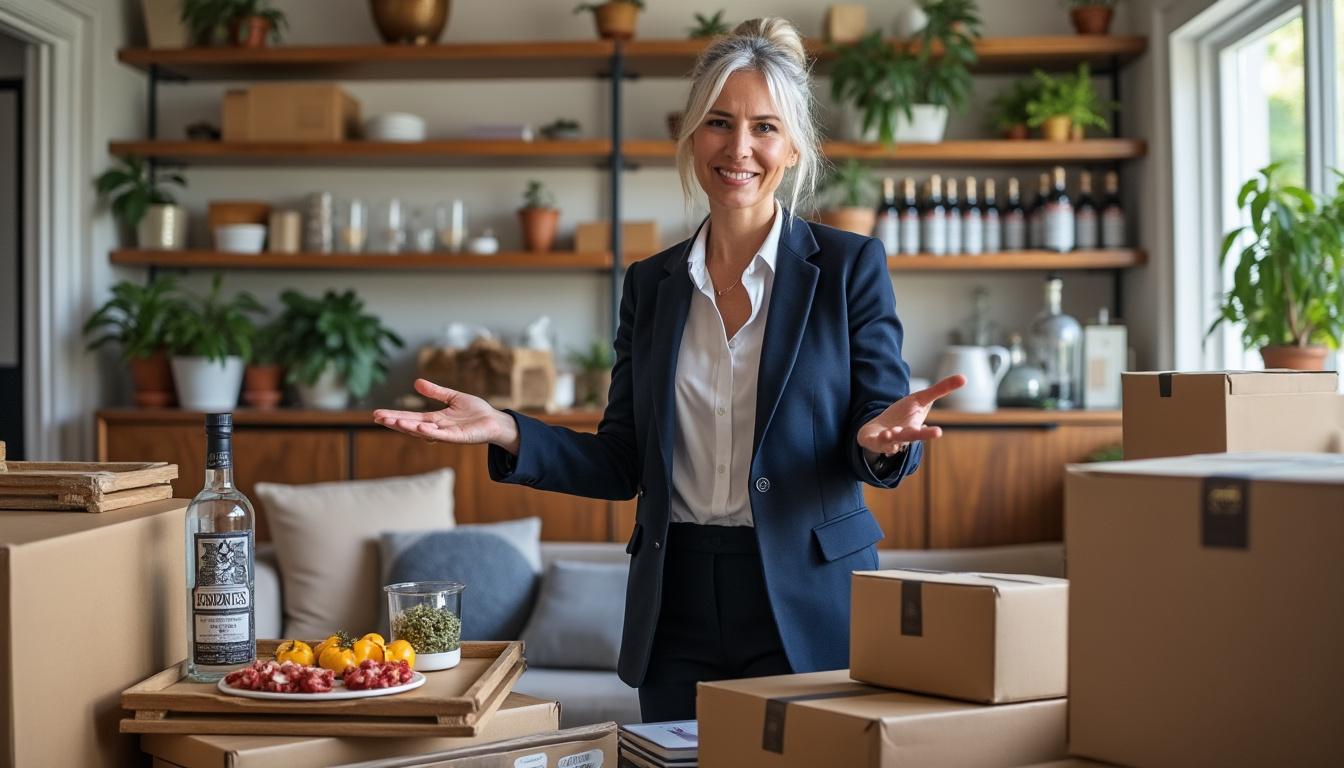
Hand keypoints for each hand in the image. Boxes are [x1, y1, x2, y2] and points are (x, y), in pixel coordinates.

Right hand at [372, 379, 520, 452]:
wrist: (496, 421)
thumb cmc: (476, 412)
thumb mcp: (453, 397)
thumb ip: (436, 392)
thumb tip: (416, 383)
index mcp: (435, 419)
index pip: (411, 417)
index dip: (395, 416)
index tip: (377, 414)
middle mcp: (438, 428)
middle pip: (412, 425)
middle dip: (395, 421)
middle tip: (377, 417)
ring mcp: (447, 434)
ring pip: (423, 431)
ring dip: (407, 427)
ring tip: (392, 421)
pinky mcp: (459, 437)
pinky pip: (442, 435)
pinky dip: (430, 432)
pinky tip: (419, 427)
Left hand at [856, 375, 965, 454]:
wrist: (879, 430)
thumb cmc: (903, 416)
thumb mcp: (921, 400)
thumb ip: (940, 390)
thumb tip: (964, 378)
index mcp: (916, 428)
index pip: (924, 430)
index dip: (930, 432)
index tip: (938, 432)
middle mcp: (904, 436)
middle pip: (912, 436)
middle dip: (921, 435)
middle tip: (936, 433)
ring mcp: (889, 439)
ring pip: (893, 439)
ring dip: (893, 436)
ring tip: (891, 433)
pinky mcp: (875, 440)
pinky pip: (876, 440)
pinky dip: (878, 438)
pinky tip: (883, 434)